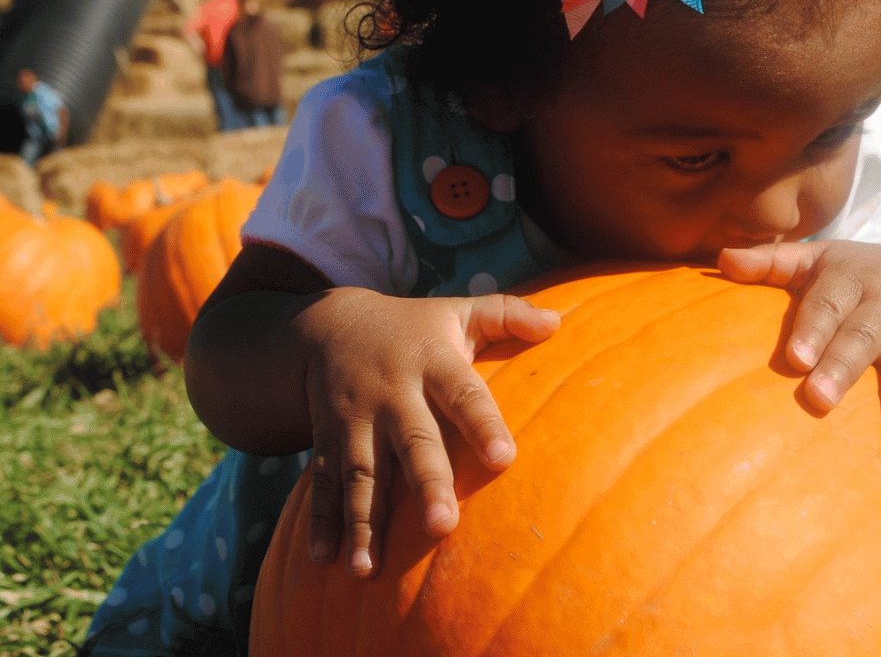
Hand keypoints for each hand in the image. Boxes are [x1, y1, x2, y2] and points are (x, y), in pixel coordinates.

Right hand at [296, 288, 559, 576]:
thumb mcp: (457, 311)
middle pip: (413, 441)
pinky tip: (325, 561)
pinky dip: (321, 521)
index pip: (463, 393)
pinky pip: (322, 481)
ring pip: (362, 473)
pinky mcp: (327, 439)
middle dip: (426, 483)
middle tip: (442, 526)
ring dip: (365, 521)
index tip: (505, 459)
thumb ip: (507, 315)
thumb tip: (557, 322)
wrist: (330, 325)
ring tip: (370, 570)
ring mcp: (356, 419)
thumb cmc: (413, 327)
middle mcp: (393, 393)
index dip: (483, 424)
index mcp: (431, 362)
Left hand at [718, 240, 880, 471]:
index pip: (827, 303)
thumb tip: (722, 259)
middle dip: (844, 367)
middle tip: (819, 401)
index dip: (812, 329)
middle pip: (865, 337)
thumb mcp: (815, 260)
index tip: (795, 358)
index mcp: (851, 279)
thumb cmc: (855, 275)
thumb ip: (770, 262)